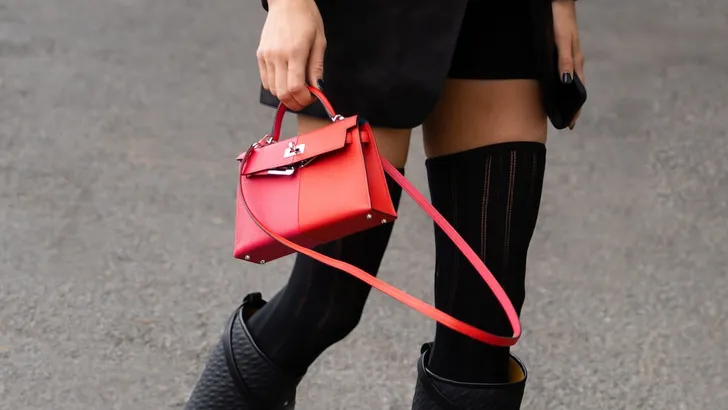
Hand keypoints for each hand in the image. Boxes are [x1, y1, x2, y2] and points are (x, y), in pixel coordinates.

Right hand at [257, 0, 325, 110]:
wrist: (287, 2)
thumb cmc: (306, 18)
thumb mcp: (319, 42)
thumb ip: (317, 68)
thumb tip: (318, 89)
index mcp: (295, 52)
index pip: (296, 88)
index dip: (304, 99)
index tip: (312, 98)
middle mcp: (277, 56)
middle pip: (282, 93)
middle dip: (295, 102)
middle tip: (305, 99)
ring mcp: (266, 56)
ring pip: (273, 89)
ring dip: (286, 95)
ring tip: (297, 88)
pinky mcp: (260, 55)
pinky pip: (265, 81)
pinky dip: (276, 86)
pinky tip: (286, 80)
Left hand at [552, 0, 583, 128]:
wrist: (557, 2)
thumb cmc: (560, 21)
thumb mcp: (562, 41)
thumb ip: (564, 61)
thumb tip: (565, 82)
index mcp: (576, 63)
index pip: (579, 91)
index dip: (575, 108)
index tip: (570, 124)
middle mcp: (574, 63)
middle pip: (574, 90)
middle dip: (571, 106)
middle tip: (564, 123)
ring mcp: (568, 58)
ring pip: (568, 83)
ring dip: (564, 97)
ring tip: (558, 111)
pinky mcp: (561, 53)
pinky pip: (562, 74)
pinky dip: (559, 86)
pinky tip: (553, 89)